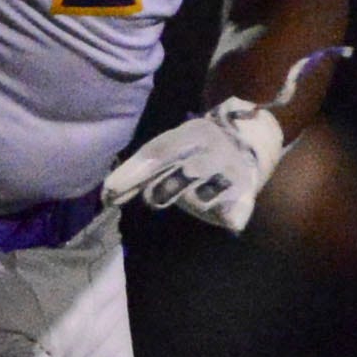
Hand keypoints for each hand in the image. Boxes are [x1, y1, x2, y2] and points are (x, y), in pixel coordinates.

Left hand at [101, 100, 286, 233]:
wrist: (248, 146)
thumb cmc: (194, 153)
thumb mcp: (171, 149)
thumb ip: (142, 171)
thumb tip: (108, 196)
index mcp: (193, 132)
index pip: (159, 151)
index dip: (134, 171)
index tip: (110, 191)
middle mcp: (215, 148)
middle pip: (186, 170)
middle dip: (164, 188)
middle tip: (150, 200)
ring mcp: (232, 170)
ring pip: (208, 191)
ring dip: (194, 199)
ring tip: (190, 202)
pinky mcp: (246, 192)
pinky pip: (241, 206)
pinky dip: (236, 214)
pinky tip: (231, 223)